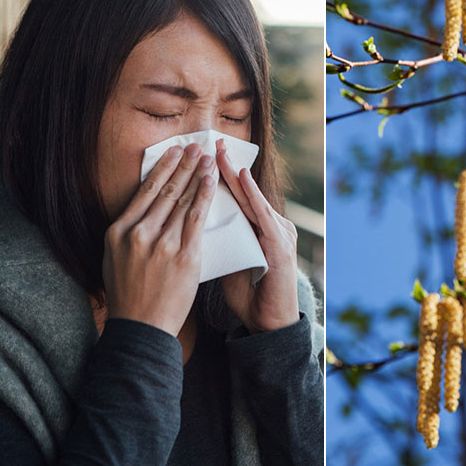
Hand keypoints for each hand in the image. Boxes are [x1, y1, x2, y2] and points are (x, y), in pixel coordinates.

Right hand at [103, 144, 217, 335]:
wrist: (141, 328)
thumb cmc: (127, 295)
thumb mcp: (113, 259)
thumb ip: (126, 233)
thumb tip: (141, 209)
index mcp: (118, 232)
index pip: (144, 192)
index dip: (162, 169)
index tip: (173, 153)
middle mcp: (138, 233)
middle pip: (165, 191)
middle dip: (183, 165)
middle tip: (195, 146)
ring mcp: (161, 244)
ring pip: (182, 201)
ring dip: (196, 175)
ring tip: (207, 159)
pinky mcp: (183, 257)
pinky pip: (196, 219)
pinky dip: (203, 197)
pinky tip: (210, 182)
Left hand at [216, 139, 299, 332]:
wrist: (268, 323)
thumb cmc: (247, 293)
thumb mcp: (226, 260)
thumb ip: (213, 240)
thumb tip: (185, 224)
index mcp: (255, 228)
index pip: (234, 197)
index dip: (217, 176)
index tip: (200, 155)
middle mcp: (269, 225)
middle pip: (244, 191)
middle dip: (226, 166)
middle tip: (211, 142)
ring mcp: (277, 233)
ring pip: (253, 198)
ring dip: (237, 174)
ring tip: (222, 154)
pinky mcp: (280, 246)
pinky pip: (263, 216)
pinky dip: (253, 196)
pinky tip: (243, 179)